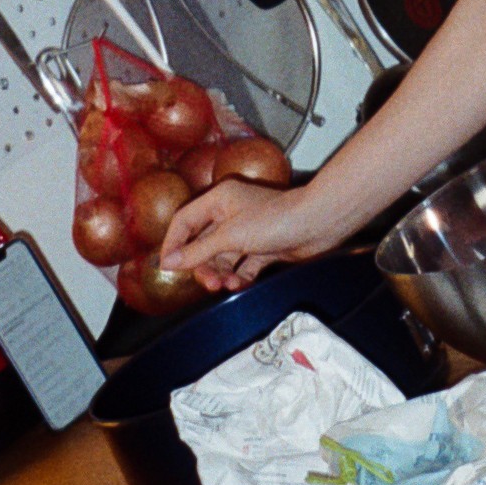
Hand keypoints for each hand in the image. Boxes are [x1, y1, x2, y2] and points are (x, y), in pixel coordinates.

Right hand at [161, 174, 334, 290]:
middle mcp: (231, 212)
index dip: (173, 243)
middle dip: (202, 265)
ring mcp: (248, 230)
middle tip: (208, 283)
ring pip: (223, 257)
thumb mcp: (230, 236)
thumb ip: (198, 251)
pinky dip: (239, 276)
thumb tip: (169, 262)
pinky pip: (242, 264)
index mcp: (219, 199)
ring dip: (221, 273)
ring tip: (227, 285)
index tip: (167, 266)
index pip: (184, 220)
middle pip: (203, 243)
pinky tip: (241, 284)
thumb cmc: (277, 219)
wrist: (318, 224)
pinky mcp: (263, 246)